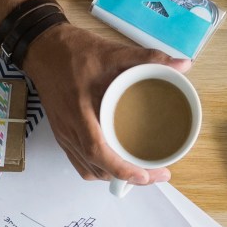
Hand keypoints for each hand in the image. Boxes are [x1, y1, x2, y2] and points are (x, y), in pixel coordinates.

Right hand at [21, 25, 192, 182]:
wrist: (42, 49)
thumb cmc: (73, 52)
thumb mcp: (114, 52)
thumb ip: (149, 58)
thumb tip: (184, 64)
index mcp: (79, 111)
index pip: (97, 151)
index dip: (121, 169)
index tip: (146, 176)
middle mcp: (69, 129)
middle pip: (97, 168)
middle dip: (128, 178)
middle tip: (157, 174)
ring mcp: (64, 135)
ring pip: (88, 169)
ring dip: (114, 176)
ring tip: (141, 172)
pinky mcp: (63, 135)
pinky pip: (80, 162)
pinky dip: (100, 169)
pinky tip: (116, 164)